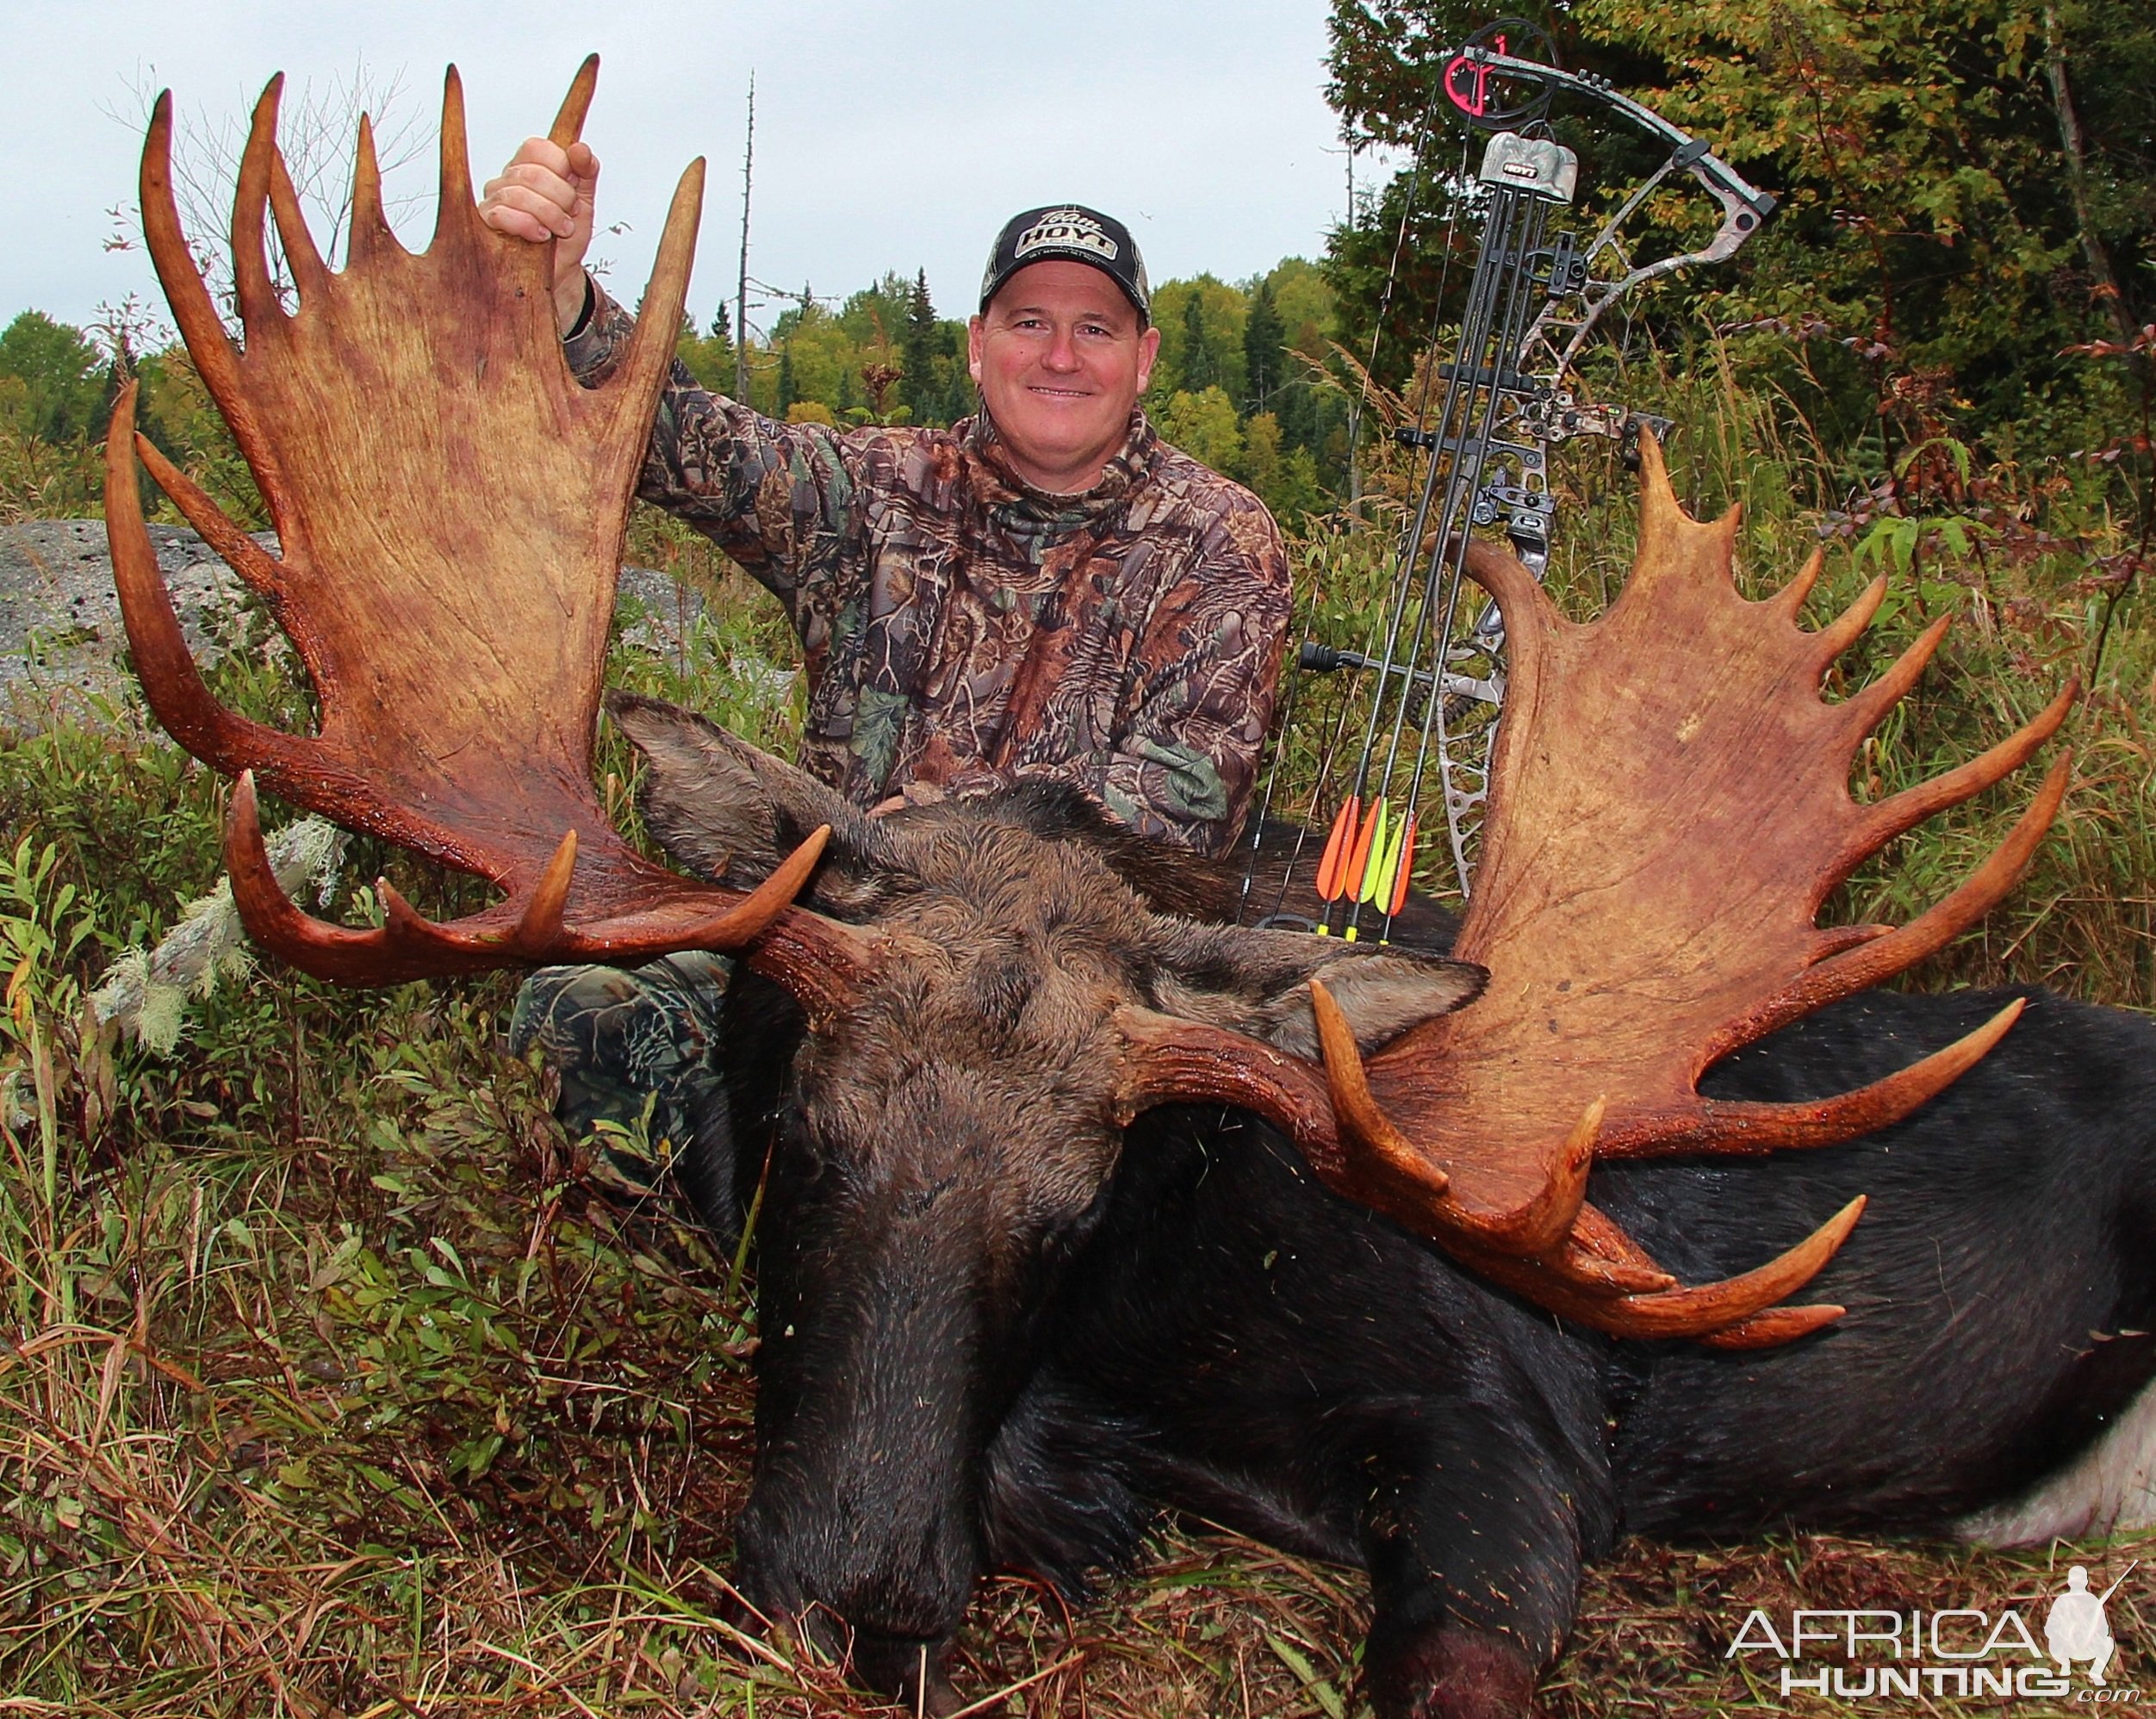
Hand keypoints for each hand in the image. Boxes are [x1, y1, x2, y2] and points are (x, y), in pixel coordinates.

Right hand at [479, 137, 599, 334]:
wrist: (562, 272)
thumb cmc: (567, 236)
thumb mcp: (585, 202)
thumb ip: (586, 172)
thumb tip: (580, 149)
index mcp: (529, 166)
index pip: (537, 147)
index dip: (561, 166)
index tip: (574, 186)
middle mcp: (507, 179)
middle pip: (531, 173)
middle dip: (561, 196)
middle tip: (570, 214)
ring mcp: (494, 200)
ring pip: (517, 193)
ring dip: (549, 214)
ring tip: (561, 229)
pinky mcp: (486, 223)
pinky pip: (501, 214)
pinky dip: (528, 225)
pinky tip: (542, 236)